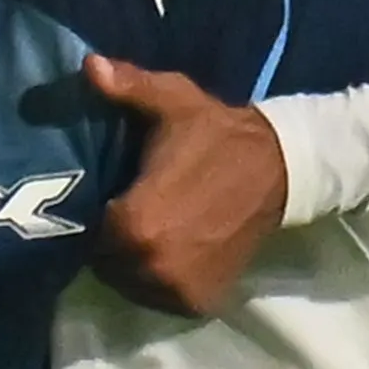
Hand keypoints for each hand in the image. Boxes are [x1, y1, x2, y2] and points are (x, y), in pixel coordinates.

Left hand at [80, 52, 286, 317]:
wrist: (280, 170)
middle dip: (112, 240)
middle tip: (130, 214)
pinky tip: (171, 253)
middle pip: (106, 262)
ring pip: (131, 284)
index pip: (88, 232)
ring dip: (134, 265)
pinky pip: (160, 298)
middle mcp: (151, 265)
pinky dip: (160, 281)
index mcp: (133, 223)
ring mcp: (175, 289)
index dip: (95, 215)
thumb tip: (90, 66)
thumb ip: (127, 88)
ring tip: (151, 234)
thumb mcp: (172, 102)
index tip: (109, 198)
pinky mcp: (197, 302)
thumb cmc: (218, 135)